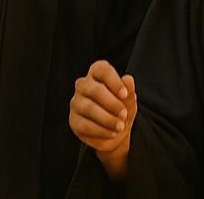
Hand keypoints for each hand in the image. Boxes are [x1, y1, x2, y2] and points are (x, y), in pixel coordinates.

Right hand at [70, 60, 135, 178]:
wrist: (115, 133)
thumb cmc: (121, 109)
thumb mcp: (129, 101)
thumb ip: (129, 91)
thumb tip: (128, 79)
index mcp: (96, 73)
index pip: (101, 70)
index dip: (113, 81)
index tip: (125, 95)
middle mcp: (83, 85)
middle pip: (94, 90)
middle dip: (112, 103)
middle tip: (124, 114)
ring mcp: (76, 103)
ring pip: (89, 108)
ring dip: (107, 119)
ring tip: (120, 126)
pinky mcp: (74, 121)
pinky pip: (85, 125)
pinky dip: (101, 130)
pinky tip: (112, 133)